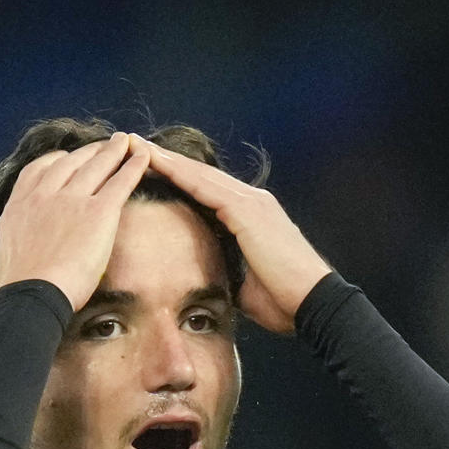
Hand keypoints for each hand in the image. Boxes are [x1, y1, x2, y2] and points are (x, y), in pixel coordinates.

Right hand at [0, 133, 151, 330]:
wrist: (31, 298)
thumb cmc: (10, 298)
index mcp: (18, 208)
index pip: (37, 172)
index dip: (56, 162)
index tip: (65, 157)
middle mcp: (44, 196)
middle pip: (70, 163)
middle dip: (88, 152)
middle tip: (103, 146)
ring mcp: (72, 200)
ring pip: (96, 165)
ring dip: (112, 151)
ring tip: (124, 143)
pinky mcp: (99, 212)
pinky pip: (120, 180)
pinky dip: (133, 165)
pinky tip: (143, 156)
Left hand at [144, 143, 331, 333]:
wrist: (314, 304)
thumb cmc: (284, 300)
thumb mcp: (246, 284)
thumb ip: (226, 271)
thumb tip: (207, 279)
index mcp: (253, 217)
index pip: (208, 190)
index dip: (180, 178)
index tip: (151, 169)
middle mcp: (253, 201)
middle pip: (201, 175)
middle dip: (167, 160)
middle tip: (135, 144)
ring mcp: (252, 203)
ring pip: (199, 174)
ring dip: (166, 159)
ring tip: (136, 145)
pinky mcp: (248, 211)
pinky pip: (206, 187)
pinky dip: (179, 173)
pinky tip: (155, 162)